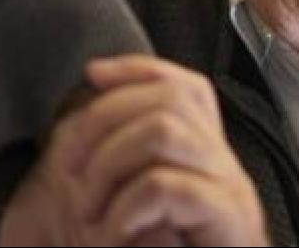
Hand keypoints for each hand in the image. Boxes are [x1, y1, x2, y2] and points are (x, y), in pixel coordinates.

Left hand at [0, 55, 267, 246]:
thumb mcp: (130, 194)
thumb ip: (123, 145)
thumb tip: (98, 74)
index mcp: (204, 155)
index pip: (184, 86)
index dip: (138, 70)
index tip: (92, 75)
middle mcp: (224, 164)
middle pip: (170, 98)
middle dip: (105, 118)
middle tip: (68, 167)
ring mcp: (231, 190)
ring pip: (163, 131)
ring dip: (108, 163)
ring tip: (88, 208)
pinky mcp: (231, 220)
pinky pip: (168, 186)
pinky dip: (127, 204)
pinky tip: (116, 229)